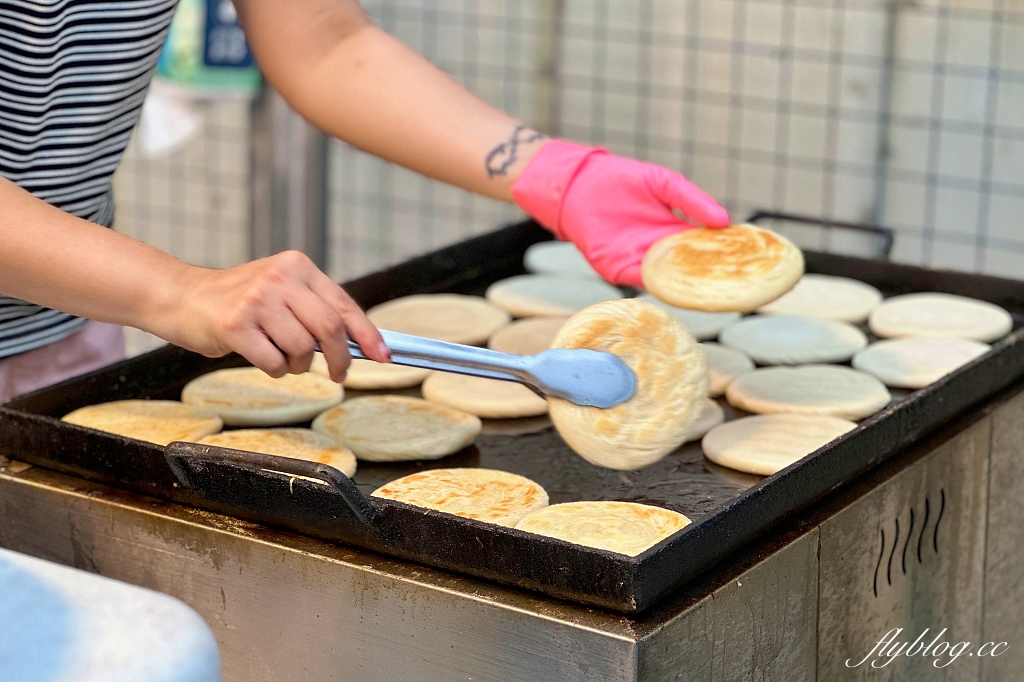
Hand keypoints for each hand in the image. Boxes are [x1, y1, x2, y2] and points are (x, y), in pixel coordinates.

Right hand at [154, 251, 388, 380]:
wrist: (183, 298)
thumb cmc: (239, 302)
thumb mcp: (281, 291)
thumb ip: (315, 309)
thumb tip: (361, 343)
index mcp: (298, 266)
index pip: (344, 304)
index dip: (368, 334)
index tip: (384, 355)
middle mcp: (280, 278)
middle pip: (330, 329)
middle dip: (340, 359)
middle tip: (339, 374)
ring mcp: (257, 300)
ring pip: (302, 350)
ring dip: (298, 365)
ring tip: (281, 356)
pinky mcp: (236, 325)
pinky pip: (275, 363)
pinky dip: (275, 369)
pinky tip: (260, 355)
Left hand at [511, 140, 729, 286]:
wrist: (582, 184)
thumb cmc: (624, 179)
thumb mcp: (666, 184)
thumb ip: (693, 201)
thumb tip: (725, 221)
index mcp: (674, 233)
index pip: (705, 252)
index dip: (726, 260)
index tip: (753, 268)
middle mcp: (659, 253)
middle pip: (690, 274)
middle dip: (713, 284)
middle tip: (743, 291)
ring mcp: (639, 263)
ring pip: (669, 283)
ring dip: (690, 290)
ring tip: (717, 295)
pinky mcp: (618, 270)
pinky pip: (642, 282)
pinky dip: (659, 286)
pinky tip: (679, 287)